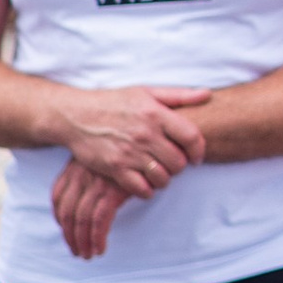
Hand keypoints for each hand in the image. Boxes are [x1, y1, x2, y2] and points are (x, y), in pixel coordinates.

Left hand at [51, 161, 131, 259]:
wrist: (150, 142)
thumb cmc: (128, 152)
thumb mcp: (102, 158)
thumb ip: (90, 174)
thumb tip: (84, 198)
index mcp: (75, 167)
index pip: (58, 196)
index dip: (59, 218)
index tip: (66, 231)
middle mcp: (82, 175)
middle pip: (66, 212)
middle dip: (69, 236)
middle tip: (77, 251)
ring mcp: (96, 183)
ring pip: (81, 220)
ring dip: (82, 242)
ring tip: (88, 255)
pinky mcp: (112, 191)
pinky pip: (99, 220)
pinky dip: (97, 238)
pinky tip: (100, 249)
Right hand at [53, 85, 210, 197]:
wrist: (75, 115)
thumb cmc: (113, 103)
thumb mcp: (146, 92)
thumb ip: (178, 95)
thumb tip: (207, 95)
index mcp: (156, 114)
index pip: (192, 137)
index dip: (199, 150)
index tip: (196, 157)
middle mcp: (145, 134)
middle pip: (178, 162)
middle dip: (179, 167)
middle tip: (171, 165)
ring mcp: (129, 153)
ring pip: (162, 178)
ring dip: (163, 180)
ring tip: (157, 174)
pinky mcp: (114, 168)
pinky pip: (141, 189)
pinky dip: (146, 190)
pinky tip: (143, 184)